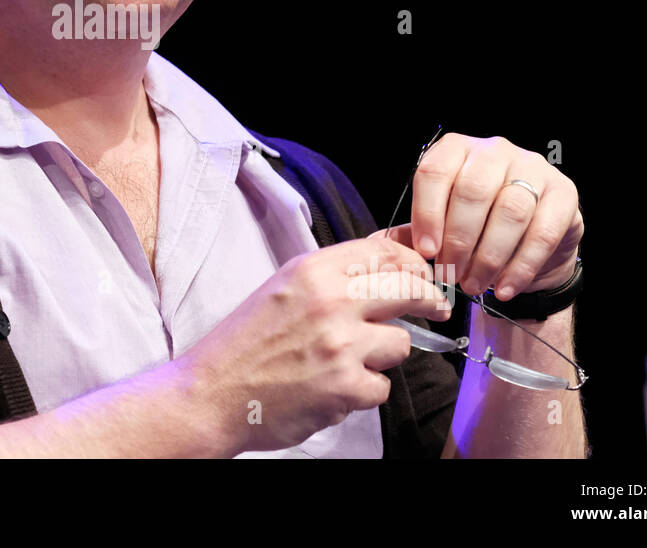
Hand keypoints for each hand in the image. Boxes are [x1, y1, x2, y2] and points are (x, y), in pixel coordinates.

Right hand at [176, 234, 453, 454]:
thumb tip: (386, 262)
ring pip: (401, 343)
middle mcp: (331, 301)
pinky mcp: (346, 388)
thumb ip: (332, 275)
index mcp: (312, 270)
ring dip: (382, 354)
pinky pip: (382, 386)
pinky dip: (363, 390)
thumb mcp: (284, 287)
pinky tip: (334, 387)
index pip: (385, 253)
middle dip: (428, 299)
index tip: (423, 274)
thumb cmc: (245, 343)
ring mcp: (341, 346)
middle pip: (409, 290)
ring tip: (347, 359)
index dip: (413, 263)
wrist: (212, 393)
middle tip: (434, 307)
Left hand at [405, 133, 583, 299]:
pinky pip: (542, 233)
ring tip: (473, 285)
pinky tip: (504, 288)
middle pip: (473, 191)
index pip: (435, 172)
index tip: (426, 251)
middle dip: (458, 240)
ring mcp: (533, 168)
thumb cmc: (476, 226)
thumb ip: (419, 230)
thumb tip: (394, 246)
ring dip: (488, 257)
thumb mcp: (442, 223)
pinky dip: (520, 267)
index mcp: (457, 149)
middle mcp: (494, 150)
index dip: (427, 214)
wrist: (528, 243)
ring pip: (510, 211)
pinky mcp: (564, 194)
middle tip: (450, 274)